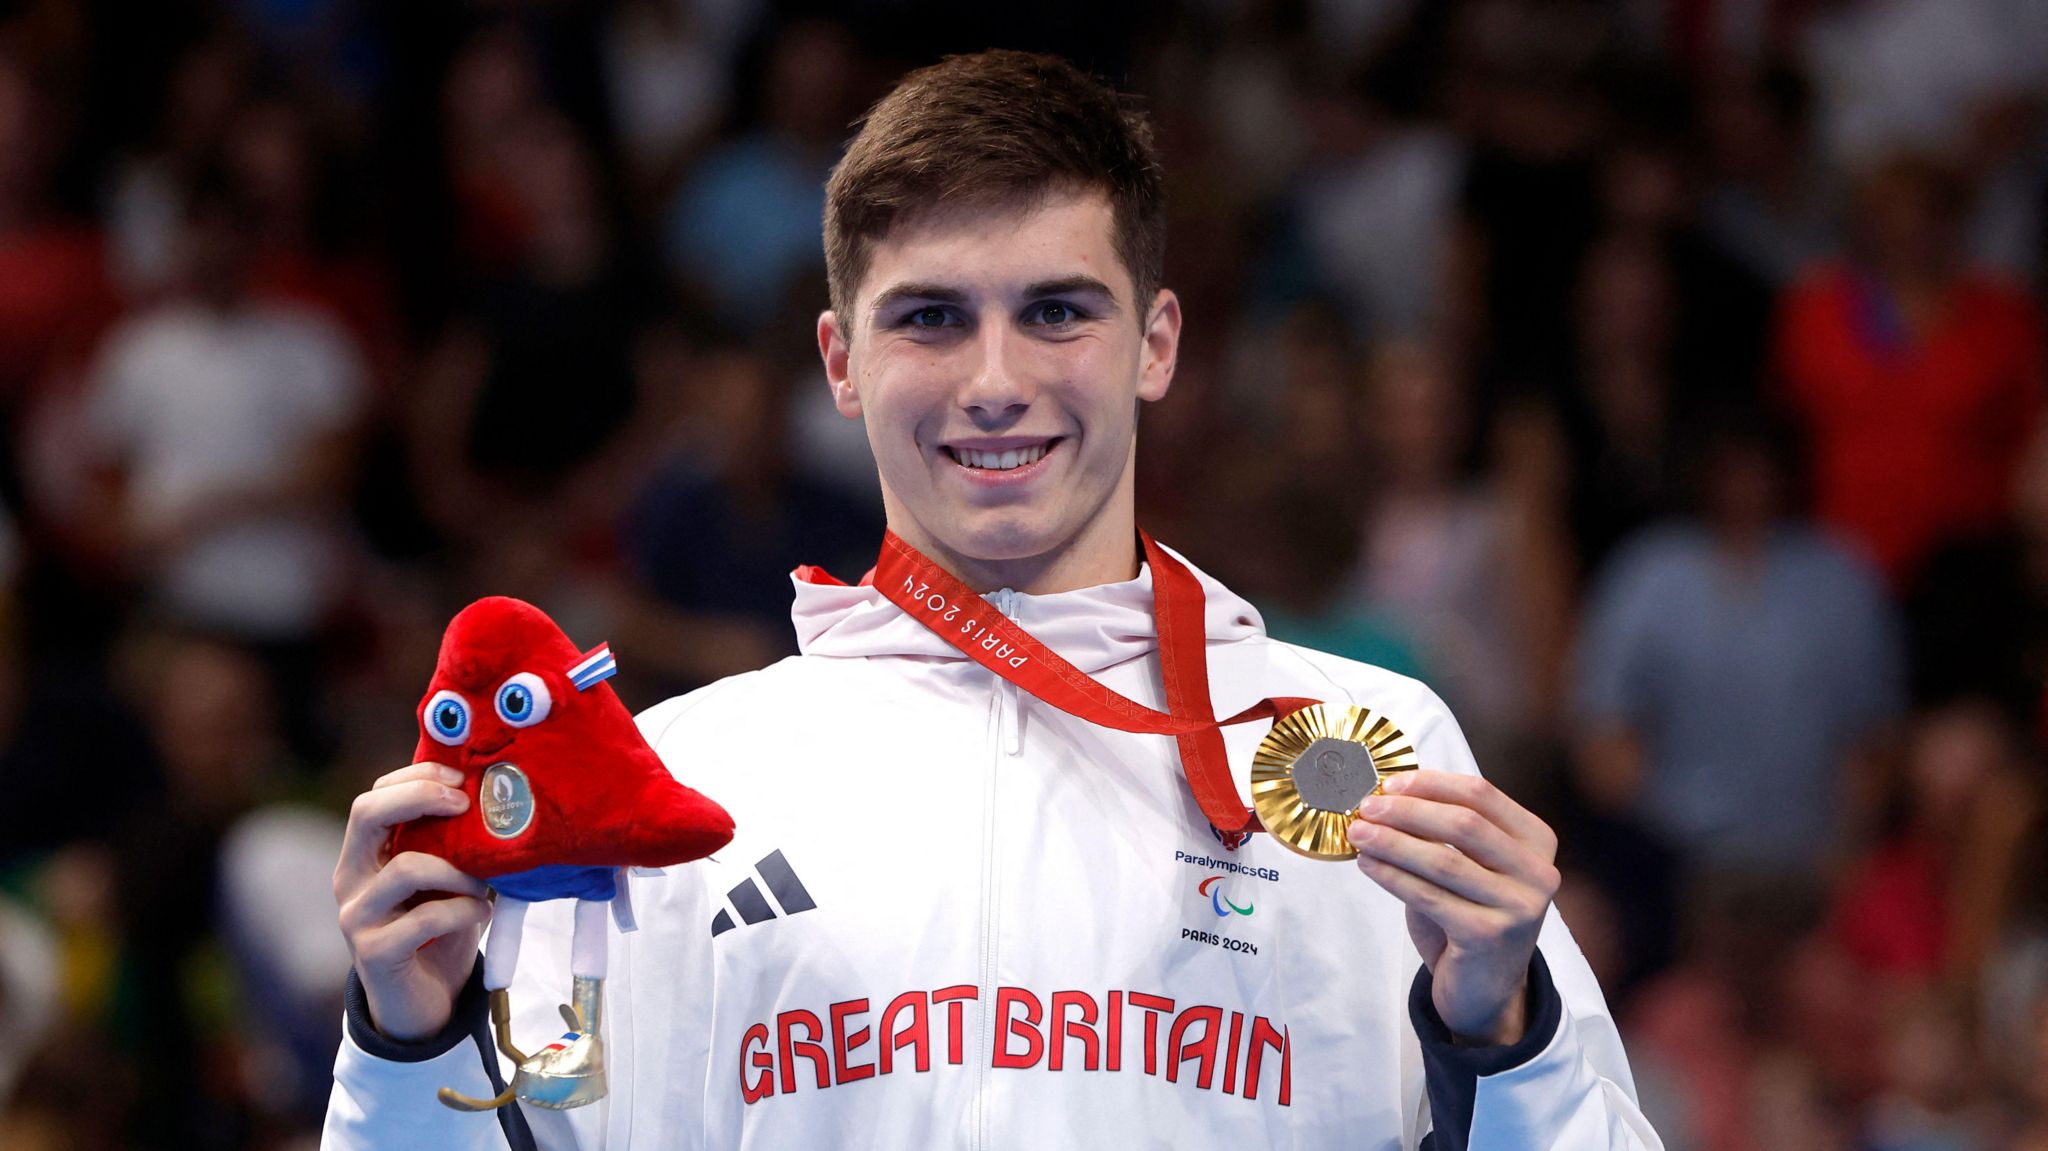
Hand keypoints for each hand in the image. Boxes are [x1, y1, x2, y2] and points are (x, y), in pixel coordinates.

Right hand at [333, 762, 492, 1040]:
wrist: (424, 1005)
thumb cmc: (440, 930)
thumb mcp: (445, 879)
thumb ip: (451, 844)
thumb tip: (494, 796)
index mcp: (364, 855)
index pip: (374, 796)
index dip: (416, 777)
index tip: (462, 777)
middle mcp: (350, 879)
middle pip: (366, 812)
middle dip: (421, 797)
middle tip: (465, 804)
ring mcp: (356, 916)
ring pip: (407, 867)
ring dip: (459, 871)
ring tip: (484, 886)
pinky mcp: (374, 952)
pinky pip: (427, 917)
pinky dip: (465, 911)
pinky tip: (484, 914)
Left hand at [1348, 770, 1559, 1045]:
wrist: (1485, 988)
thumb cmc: (1471, 915)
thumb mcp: (1470, 866)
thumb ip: (1445, 830)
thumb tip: (1389, 794)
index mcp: (1536, 841)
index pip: (1481, 795)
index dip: (1432, 784)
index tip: (1390, 783)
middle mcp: (1538, 872)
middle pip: (1464, 823)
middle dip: (1407, 811)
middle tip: (1366, 807)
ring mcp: (1518, 906)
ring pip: (1444, 860)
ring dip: (1392, 842)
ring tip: (1358, 833)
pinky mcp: (1488, 936)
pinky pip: (1428, 896)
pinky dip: (1391, 875)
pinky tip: (1367, 864)